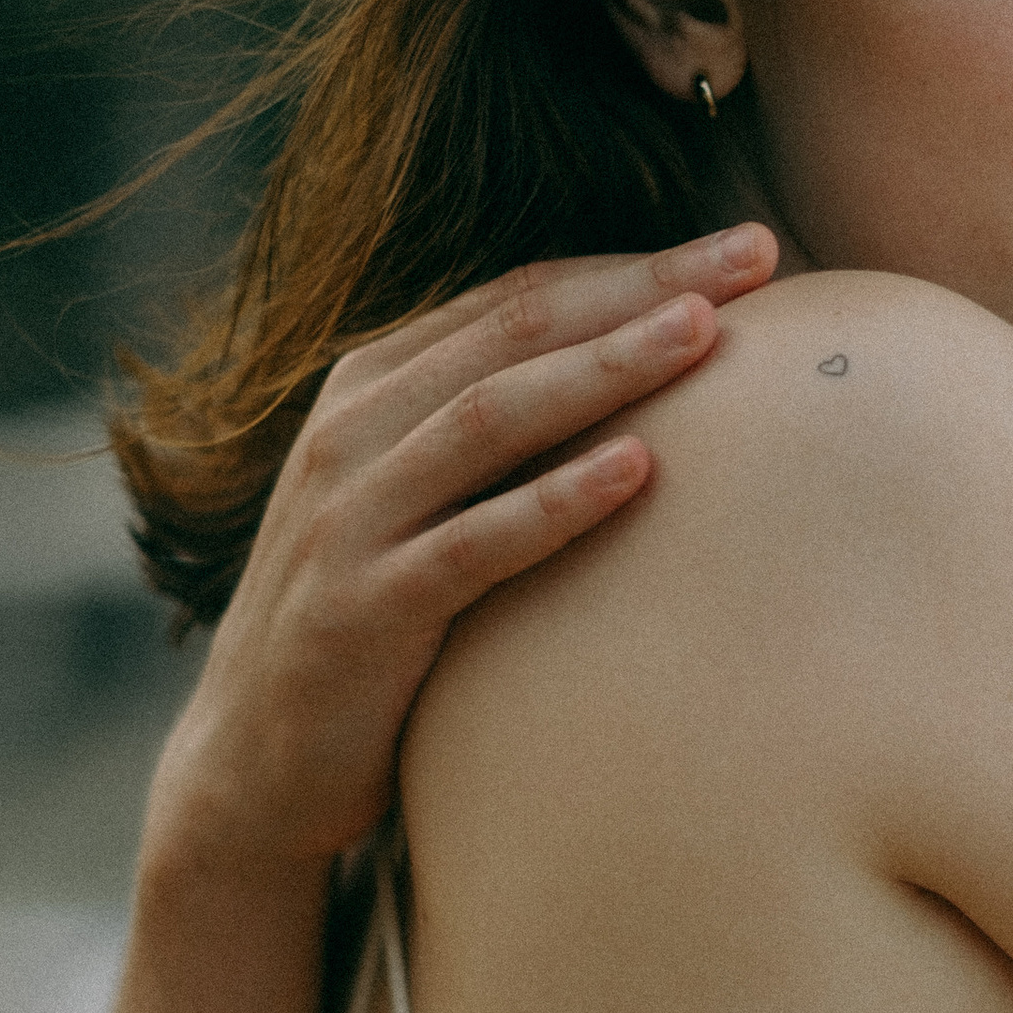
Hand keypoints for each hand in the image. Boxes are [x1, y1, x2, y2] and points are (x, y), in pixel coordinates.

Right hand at [147, 226, 777, 876]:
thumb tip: (648, 376)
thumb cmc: (376, 621)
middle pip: (515, 334)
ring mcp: (350, 519)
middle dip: (642, 288)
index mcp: (372, 387)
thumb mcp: (422, 500)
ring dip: (605, 369)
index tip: (746, 246)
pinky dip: (555, 502)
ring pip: (491, 417)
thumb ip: (498, 434)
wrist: (256, 766)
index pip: (519, 299)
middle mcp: (352, 433)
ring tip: (706, 335)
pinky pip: (471, 544)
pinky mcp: (361, 610)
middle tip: (756, 255)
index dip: (634, 264)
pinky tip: (639, 471)